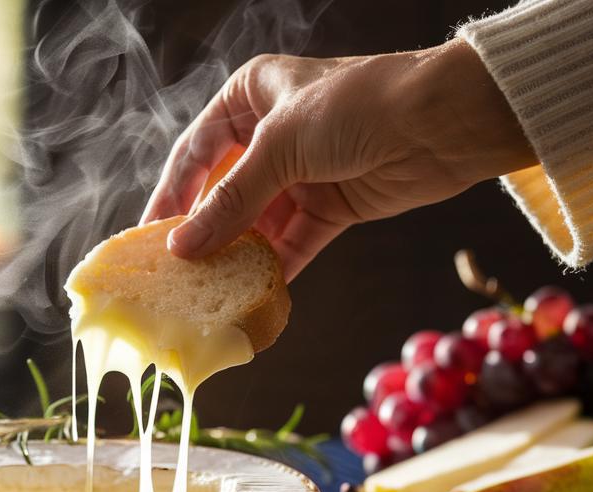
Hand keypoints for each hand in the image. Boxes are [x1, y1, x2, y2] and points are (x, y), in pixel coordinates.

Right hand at [141, 40, 536, 279]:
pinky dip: (275, 267)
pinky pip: (293, 243)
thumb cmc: (357, 106)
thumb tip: (182, 246)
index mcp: (250, 97)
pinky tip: (252, 293)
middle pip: (223, 192)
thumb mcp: (280, 147)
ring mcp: (302, 174)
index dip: (171, 196)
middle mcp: (272, 134)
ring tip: (208, 290)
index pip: (195, 153)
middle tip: (173, 272)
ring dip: (237, 255)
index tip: (149, 239)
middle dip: (203, 232)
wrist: (444, 121)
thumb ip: (230, 201)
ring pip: (257, 223)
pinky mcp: (331, 208)